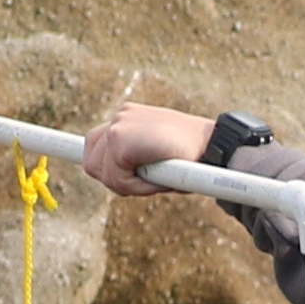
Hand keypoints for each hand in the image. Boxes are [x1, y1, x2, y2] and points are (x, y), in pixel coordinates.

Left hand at [80, 103, 221, 201]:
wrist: (213, 146)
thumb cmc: (192, 158)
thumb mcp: (159, 157)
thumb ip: (137, 161)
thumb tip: (116, 179)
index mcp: (129, 118)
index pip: (97, 143)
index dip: (100, 162)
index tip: (107, 173)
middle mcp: (120, 117)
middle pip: (91, 159)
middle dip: (115, 178)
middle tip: (148, 180)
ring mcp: (118, 125)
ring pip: (101, 171)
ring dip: (127, 183)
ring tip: (157, 178)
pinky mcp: (120, 138)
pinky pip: (115, 177)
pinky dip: (135, 186)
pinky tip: (159, 177)